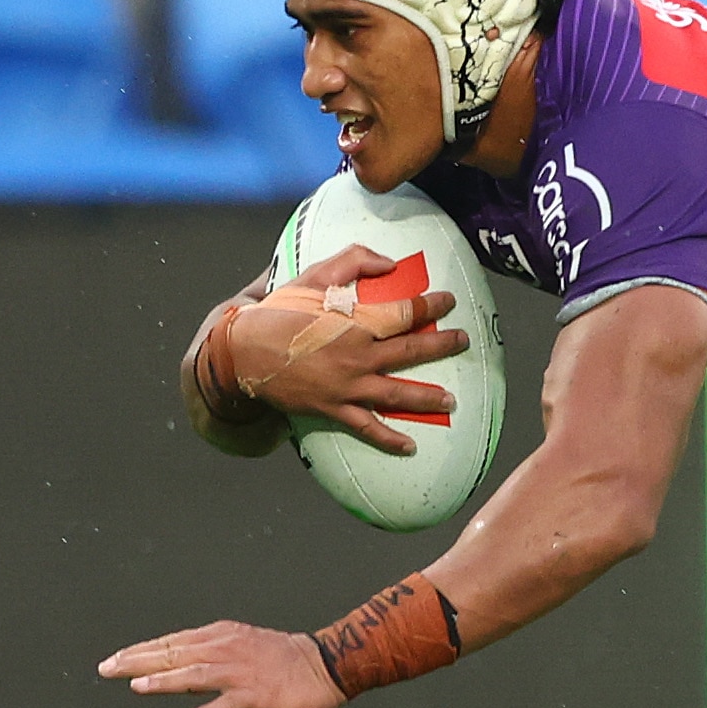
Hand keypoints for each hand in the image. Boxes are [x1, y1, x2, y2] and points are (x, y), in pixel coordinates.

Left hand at [101, 622, 345, 707]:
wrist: (328, 664)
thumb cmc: (285, 658)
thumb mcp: (243, 644)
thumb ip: (212, 654)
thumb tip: (178, 669)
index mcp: (222, 636)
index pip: (173, 642)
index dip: (141, 651)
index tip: (113, 660)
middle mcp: (227, 650)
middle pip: (176, 655)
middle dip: (138, 662)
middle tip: (106, 669)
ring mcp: (241, 673)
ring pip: (195, 675)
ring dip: (165, 682)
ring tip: (137, 688)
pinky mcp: (257, 696)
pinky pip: (226, 705)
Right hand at [232, 244, 469, 455]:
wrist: (243, 352)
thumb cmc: (280, 311)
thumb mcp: (314, 276)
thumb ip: (353, 260)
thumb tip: (391, 263)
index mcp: (355, 321)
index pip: (404, 312)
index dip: (430, 305)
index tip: (449, 301)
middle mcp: (357, 355)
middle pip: (411, 351)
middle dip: (442, 346)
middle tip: (464, 342)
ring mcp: (347, 385)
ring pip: (397, 393)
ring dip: (428, 398)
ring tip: (453, 401)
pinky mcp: (333, 408)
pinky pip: (367, 427)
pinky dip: (389, 440)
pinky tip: (410, 447)